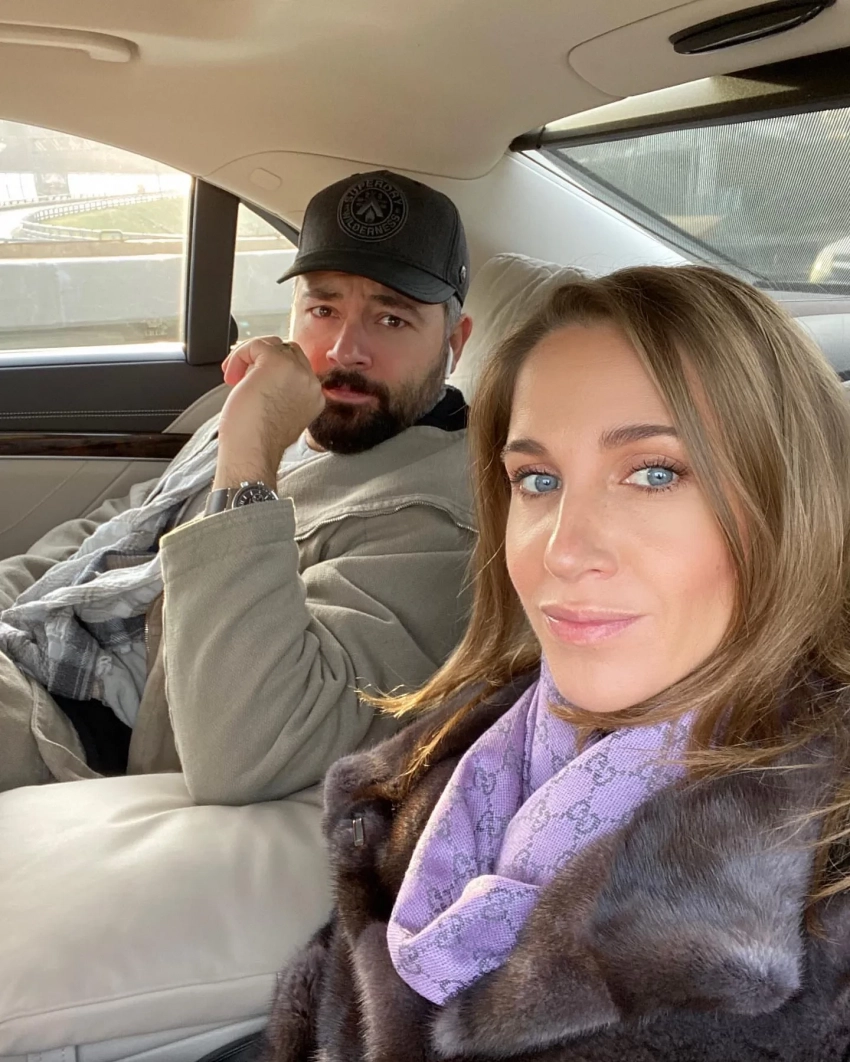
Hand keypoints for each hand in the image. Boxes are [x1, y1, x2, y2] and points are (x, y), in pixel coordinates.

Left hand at [214, 336, 324, 487]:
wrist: (251, 452)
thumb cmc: (257, 441)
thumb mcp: (280, 414)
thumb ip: (283, 393)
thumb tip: (265, 377)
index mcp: (314, 397)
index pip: (298, 368)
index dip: (271, 372)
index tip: (255, 385)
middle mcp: (310, 382)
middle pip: (288, 351)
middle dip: (262, 361)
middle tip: (241, 378)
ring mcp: (296, 371)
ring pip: (273, 345)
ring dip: (250, 357)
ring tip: (235, 378)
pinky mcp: (276, 363)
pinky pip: (257, 345)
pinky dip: (239, 356)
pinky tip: (232, 377)